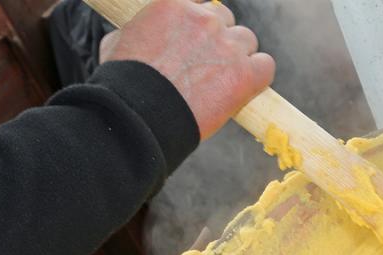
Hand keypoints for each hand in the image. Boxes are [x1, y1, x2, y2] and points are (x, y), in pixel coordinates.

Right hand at [100, 0, 274, 140]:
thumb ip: (139, 31)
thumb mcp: (117, 44)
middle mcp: (204, 19)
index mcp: (173, 4)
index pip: (199, 3)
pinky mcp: (244, 74)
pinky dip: (258, 76)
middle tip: (207, 66)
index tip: (195, 40)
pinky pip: (265, 66)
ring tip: (222, 82)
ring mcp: (227, 46)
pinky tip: (245, 89)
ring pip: (246, 41)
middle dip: (218, 41)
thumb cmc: (124, 85)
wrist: (141, 116)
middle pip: (225, 21)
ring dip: (238, 58)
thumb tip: (138, 36)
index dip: (199, 24)